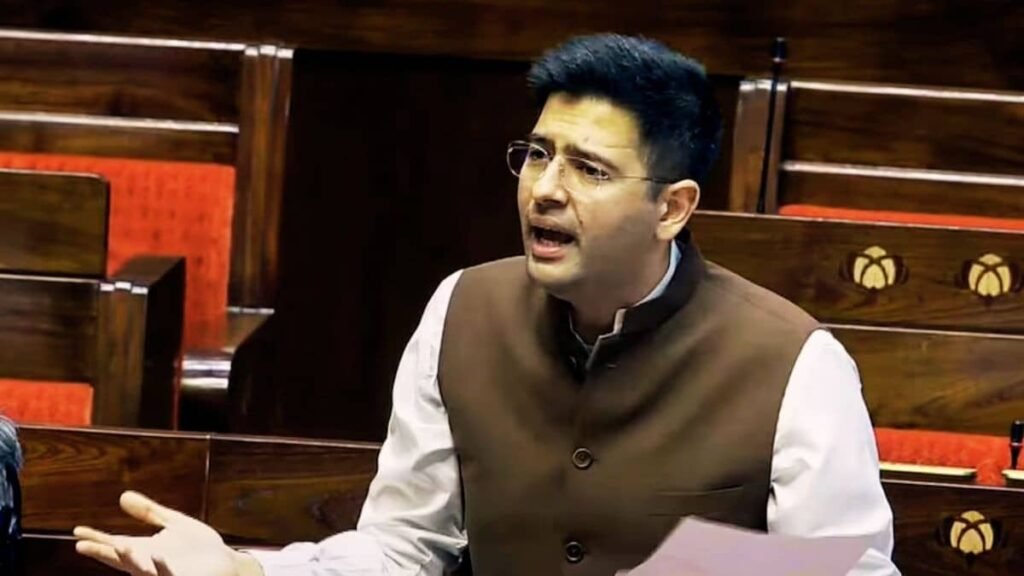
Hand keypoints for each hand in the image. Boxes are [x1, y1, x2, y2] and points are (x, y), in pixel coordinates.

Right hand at [74, 490, 262, 575]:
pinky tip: (156, 555)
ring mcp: (164, 574)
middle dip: (105, 552)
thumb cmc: (198, 547)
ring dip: (131, 560)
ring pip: (143, 570)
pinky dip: (161, 568)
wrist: (225, 564)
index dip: (97, 539)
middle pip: (123, 559)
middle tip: (83, 545)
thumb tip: (122, 496)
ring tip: (119, 544)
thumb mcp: (173, 523)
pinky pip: (169, 575)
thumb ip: (148, 512)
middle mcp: (149, 565)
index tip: (78, 531)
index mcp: (145, 551)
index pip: (115, 545)